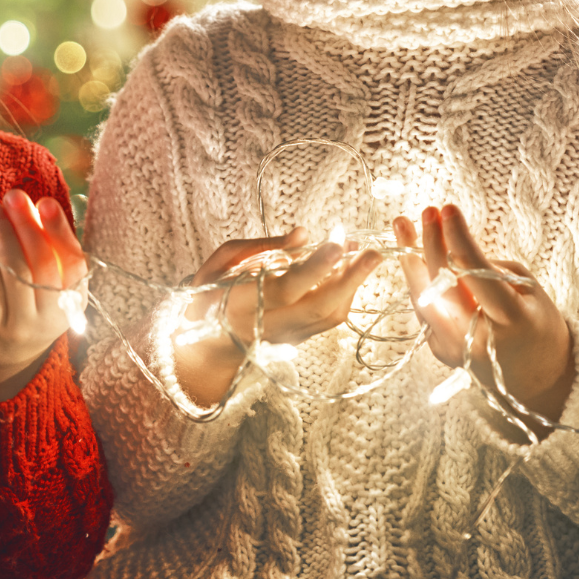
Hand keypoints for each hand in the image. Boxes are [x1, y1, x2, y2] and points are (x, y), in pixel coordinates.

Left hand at [0, 189, 84, 401]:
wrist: (6, 358)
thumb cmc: (32, 309)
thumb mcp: (52, 288)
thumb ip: (50, 252)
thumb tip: (33, 207)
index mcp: (74, 301)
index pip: (73, 263)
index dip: (61, 231)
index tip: (45, 202)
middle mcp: (51, 316)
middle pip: (41, 263)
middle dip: (26, 225)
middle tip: (14, 197)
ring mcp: (21, 324)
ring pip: (15, 272)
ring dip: (3, 235)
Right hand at [174, 227, 380, 406]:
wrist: (204, 344)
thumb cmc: (211, 291)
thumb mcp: (223, 261)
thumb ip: (262, 247)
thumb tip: (304, 234)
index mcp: (241, 303)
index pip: (285, 287)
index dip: (314, 267)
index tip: (338, 243)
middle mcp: (267, 325)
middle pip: (318, 306)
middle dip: (350, 279)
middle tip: (373, 252)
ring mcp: (286, 337)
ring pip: (329, 316)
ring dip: (353, 285)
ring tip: (365, 254)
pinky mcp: (299, 340)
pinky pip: (329, 319)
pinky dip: (345, 294)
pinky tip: (351, 270)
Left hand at [395, 204, 573, 429]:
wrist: (537, 380)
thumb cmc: (539, 327)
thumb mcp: (530, 292)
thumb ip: (491, 271)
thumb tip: (453, 247)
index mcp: (509, 321)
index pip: (474, 273)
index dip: (458, 237)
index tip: (448, 209)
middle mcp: (476, 338)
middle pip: (442, 285)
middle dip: (431, 243)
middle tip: (427, 212)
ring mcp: (453, 349)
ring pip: (423, 296)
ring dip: (411, 259)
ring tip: (403, 226)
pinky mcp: (439, 351)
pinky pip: (424, 309)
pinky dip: (419, 281)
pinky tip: (414, 254)